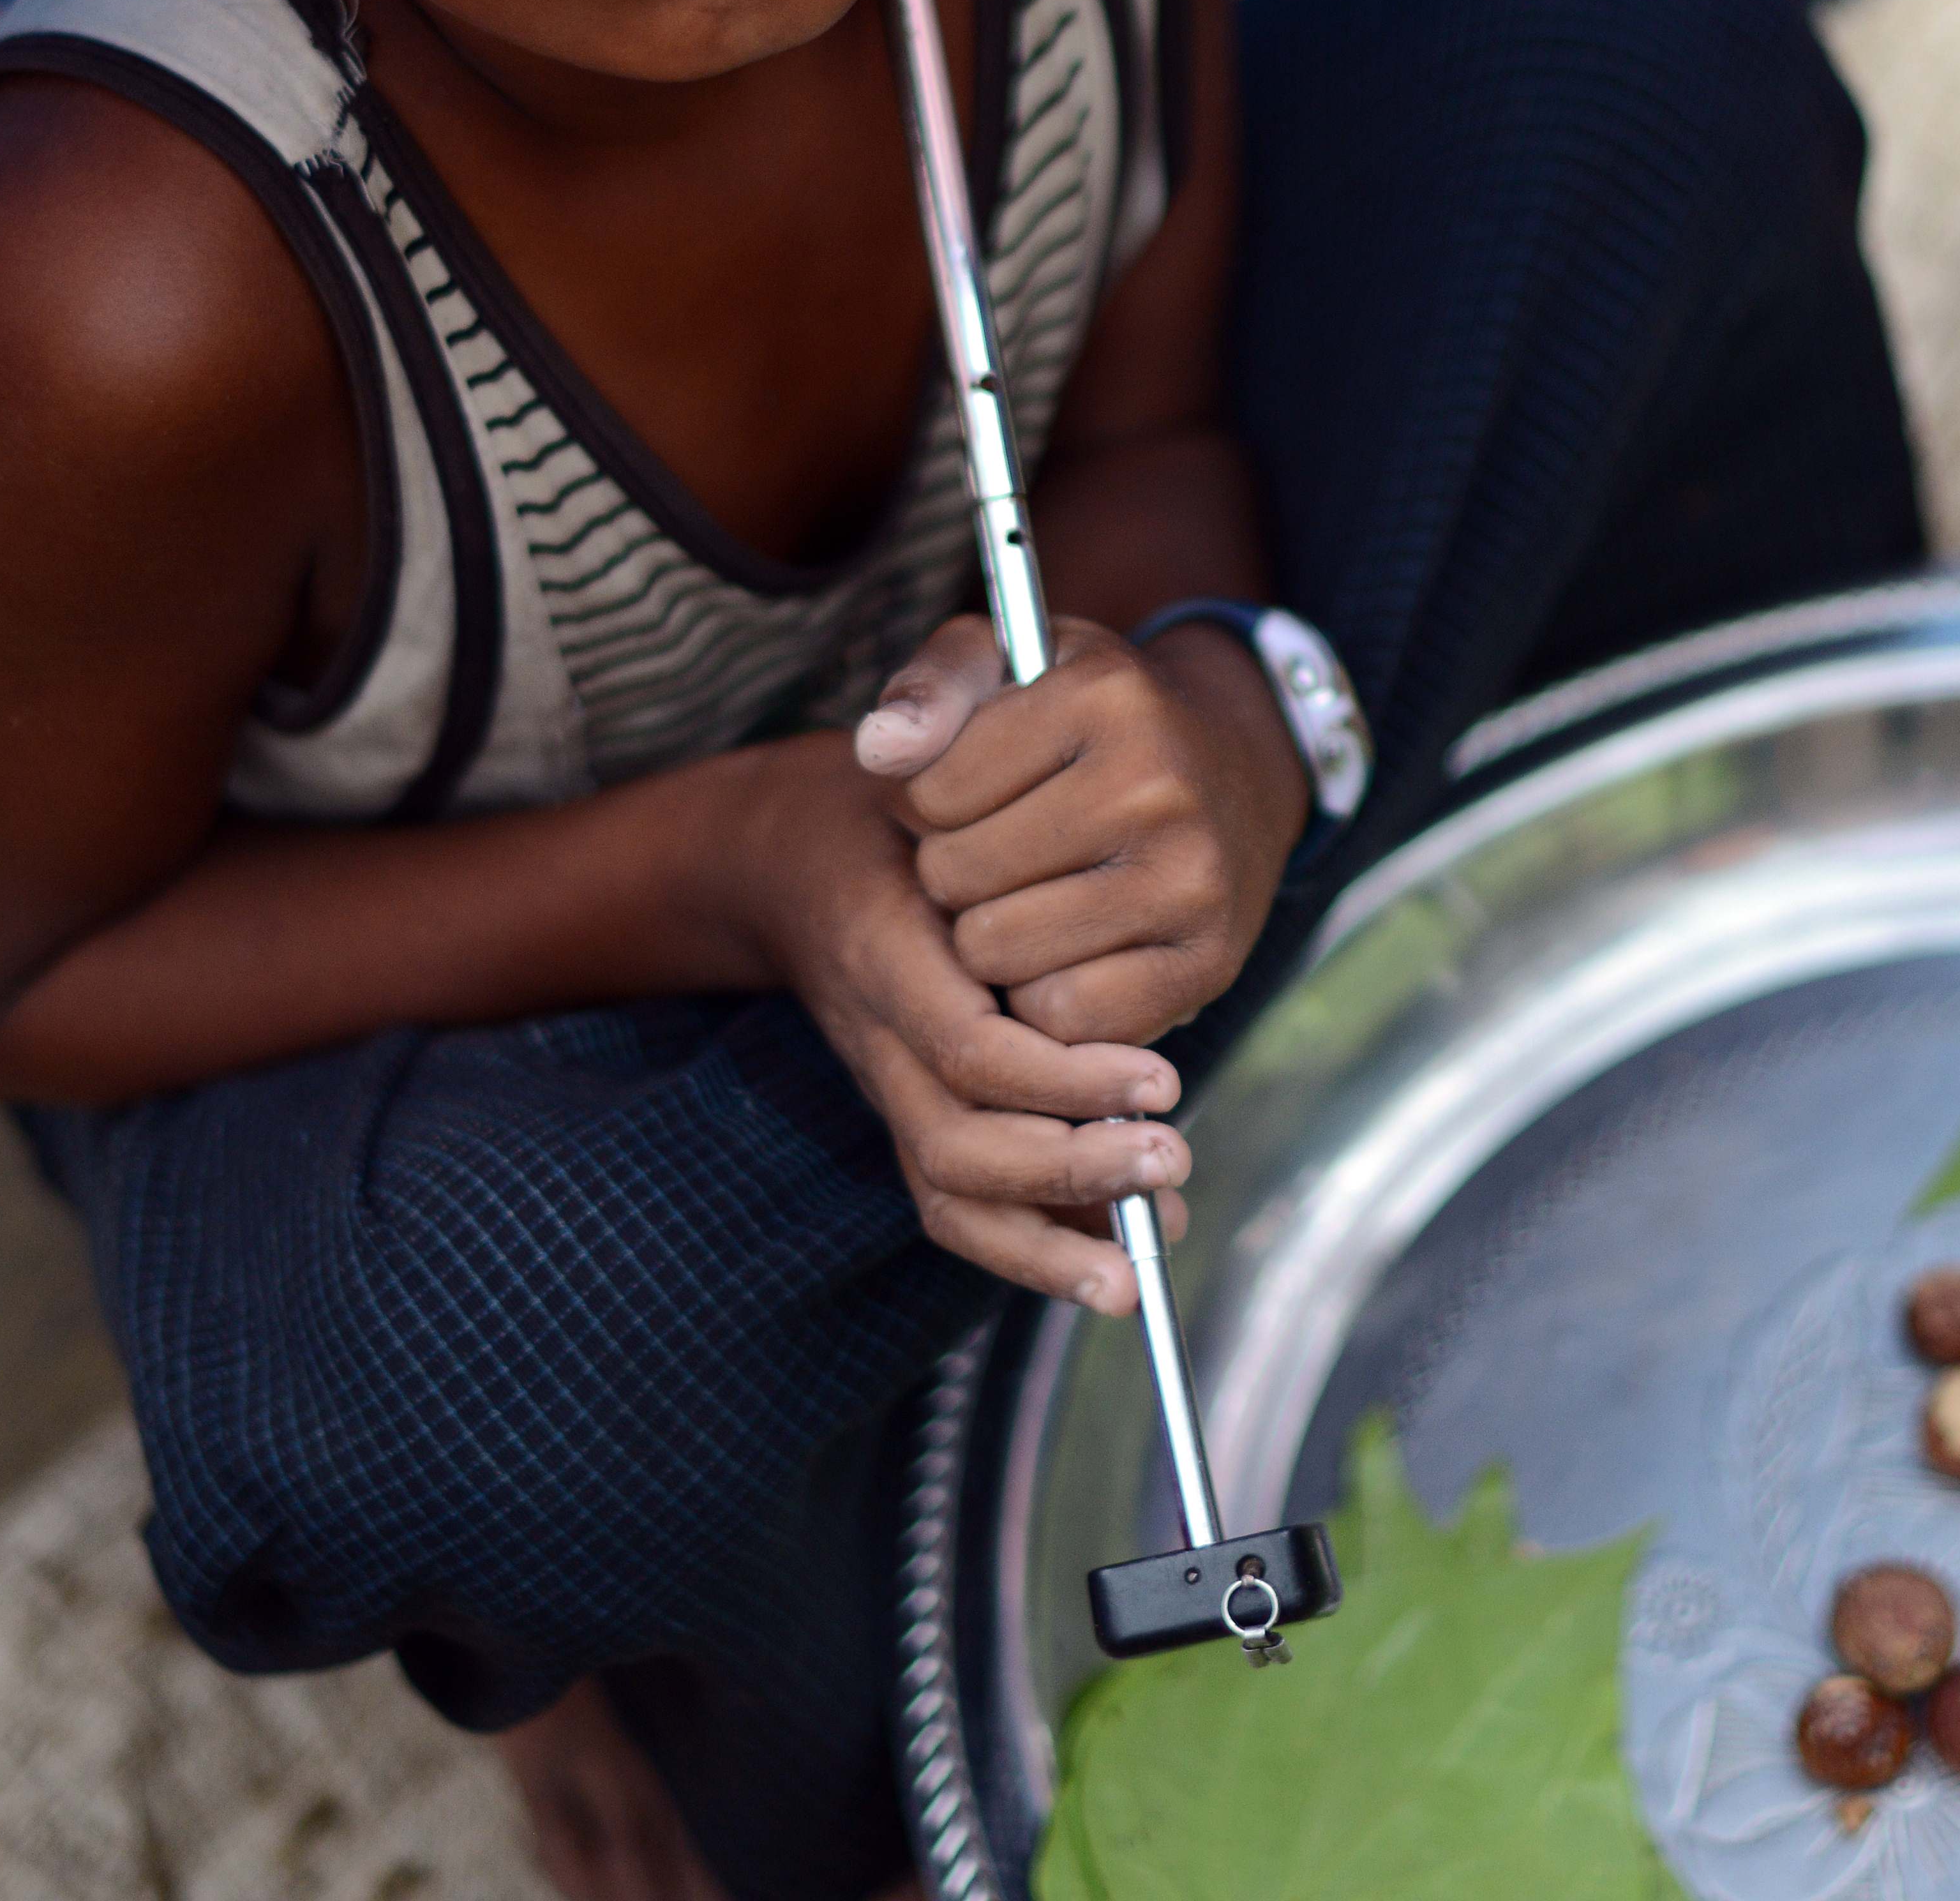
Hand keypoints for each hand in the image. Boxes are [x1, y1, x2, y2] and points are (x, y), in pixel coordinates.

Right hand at [734, 735, 1196, 1309]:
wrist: (787, 847)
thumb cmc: (882, 782)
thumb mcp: (917, 718)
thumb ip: (926, 698)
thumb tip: (894, 738)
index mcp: (880, 943)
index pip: (964, 1042)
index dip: (1060, 1075)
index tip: (1159, 1077)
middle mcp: (878, 1031)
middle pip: (958, 1141)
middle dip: (1069, 1164)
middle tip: (1172, 1151)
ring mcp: (890, 1079)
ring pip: (952, 1193)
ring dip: (1054, 1230)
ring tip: (1155, 1235)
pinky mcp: (913, 1106)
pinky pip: (959, 1206)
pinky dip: (1035, 1247)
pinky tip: (1119, 1262)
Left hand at [854, 613, 1309, 1050]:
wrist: (1239, 770)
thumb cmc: (1095, 721)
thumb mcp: (1015, 661)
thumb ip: (931, 686)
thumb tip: (877, 751)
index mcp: (1103, 697)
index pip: (929, 794)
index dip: (928, 801)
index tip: (975, 789)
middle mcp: (1156, 786)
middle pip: (955, 877)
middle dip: (955, 871)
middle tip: (1000, 851)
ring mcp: (1190, 880)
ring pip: (996, 952)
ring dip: (991, 937)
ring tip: (1028, 897)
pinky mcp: (1210, 961)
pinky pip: (1065, 1016)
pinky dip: (1047, 996)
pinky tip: (1069, 948)